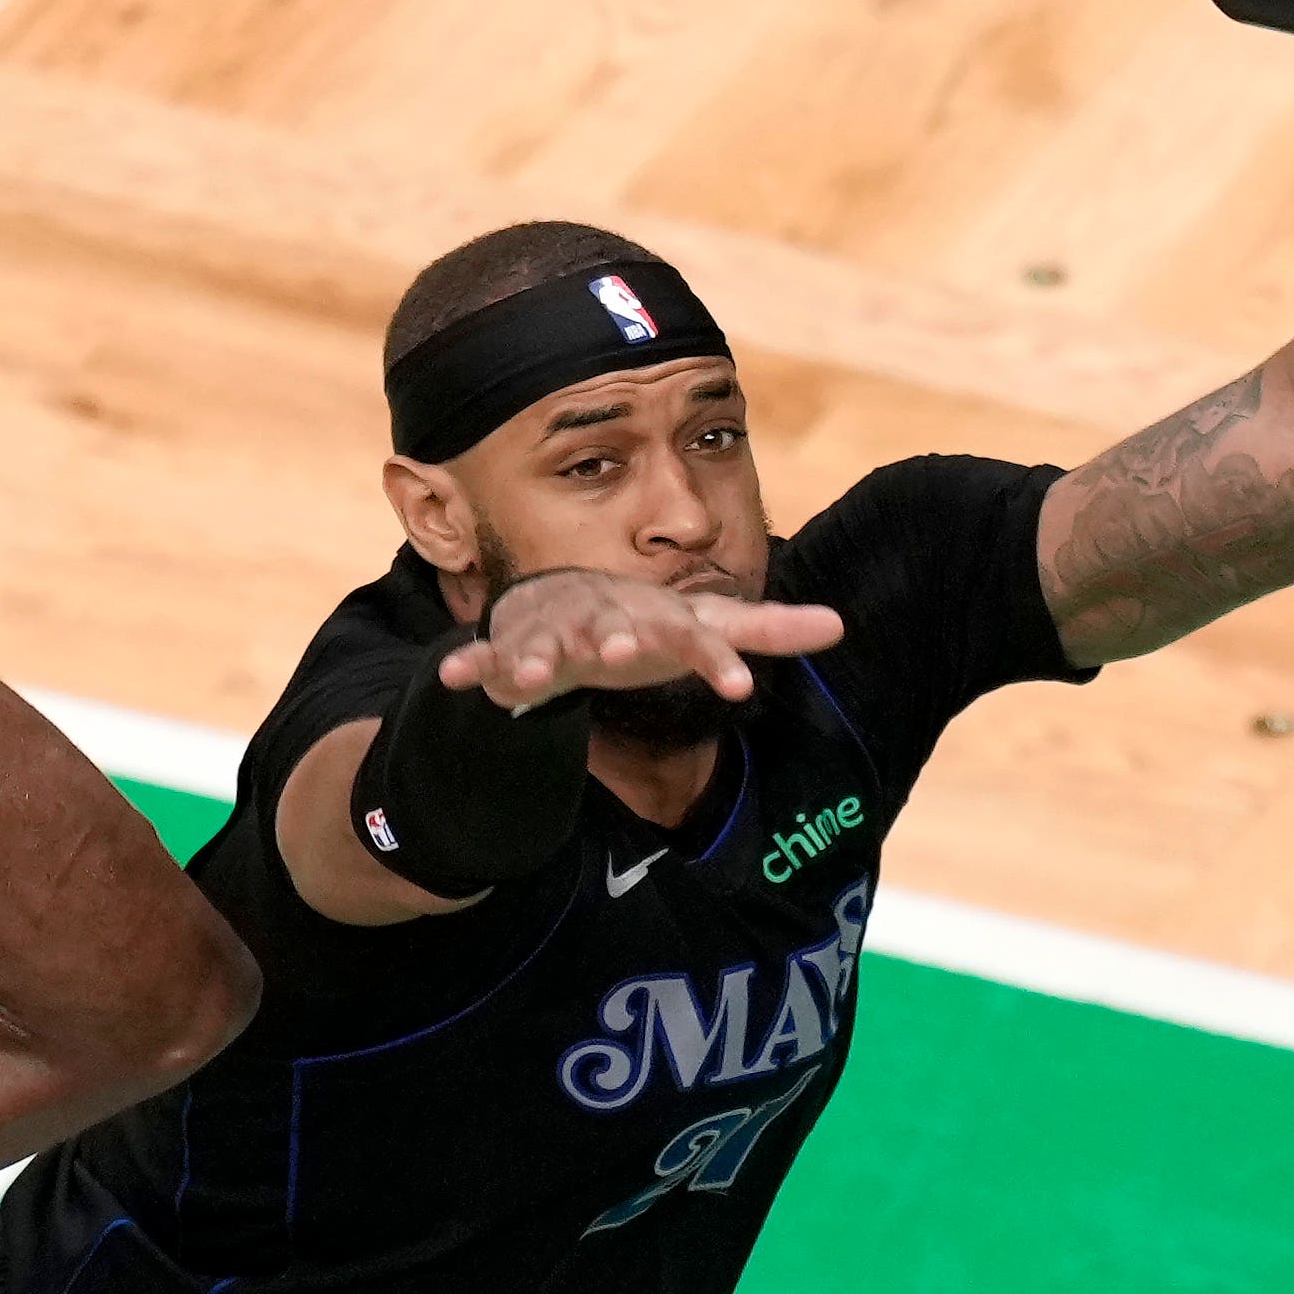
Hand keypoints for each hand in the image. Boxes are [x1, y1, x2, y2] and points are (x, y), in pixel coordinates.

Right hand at [432, 572, 846, 711]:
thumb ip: (770, 629)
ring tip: (529, 678)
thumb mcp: (707, 626)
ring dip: (537, 655)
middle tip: (621, 654)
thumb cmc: (650, 623)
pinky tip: (453, 677)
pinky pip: (489, 656)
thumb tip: (840, 624)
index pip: (696, 637)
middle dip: (615, 638)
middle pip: (615, 629)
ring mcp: (558, 629)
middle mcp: (609, 617)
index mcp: (659, 619)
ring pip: (548, 641)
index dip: (716, 662)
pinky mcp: (515, 646)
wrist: (569, 603)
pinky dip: (472, 666)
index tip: (739, 691)